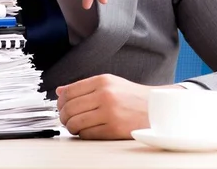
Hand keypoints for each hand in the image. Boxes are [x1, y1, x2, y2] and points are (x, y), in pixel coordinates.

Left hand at [56, 75, 183, 139]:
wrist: (157, 109)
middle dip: (63, 116)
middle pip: (69, 108)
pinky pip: (87, 134)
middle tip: (66, 119)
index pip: (69, 91)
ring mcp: (109, 112)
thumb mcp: (110, 83)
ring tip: (74, 126)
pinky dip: (82, 135)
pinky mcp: (114, 129)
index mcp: (102, 81)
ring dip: (70, 127)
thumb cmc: (132, 96)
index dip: (61, 102)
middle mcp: (105, 95)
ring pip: (76, 122)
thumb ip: (84, 86)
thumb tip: (59, 91)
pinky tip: (86, 132)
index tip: (61, 106)